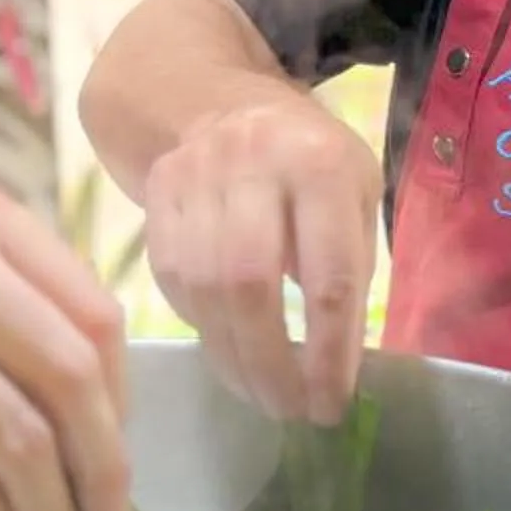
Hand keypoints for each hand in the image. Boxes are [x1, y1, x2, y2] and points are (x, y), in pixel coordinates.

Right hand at [138, 90, 379, 424]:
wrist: (213, 99)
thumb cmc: (306, 159)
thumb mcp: (354, 192)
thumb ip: (350, 266)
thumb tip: (336, 366)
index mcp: (319, 164)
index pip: (328, 275)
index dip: (330, 351)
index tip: (332, 403)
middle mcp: (252, 163)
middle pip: (251, 284)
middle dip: (270, 362)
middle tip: (288, 411)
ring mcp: (194, 177)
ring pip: (204, 287)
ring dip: (232, 357)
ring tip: (258, 395)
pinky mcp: (156, 194)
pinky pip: (171, 279)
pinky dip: (200, 326)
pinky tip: (225, 351)